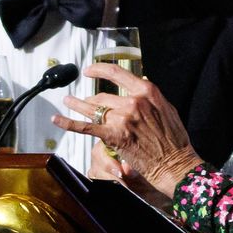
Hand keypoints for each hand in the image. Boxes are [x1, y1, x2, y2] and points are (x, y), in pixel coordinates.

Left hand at [52, 63, 203, 191]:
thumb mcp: (167, 108)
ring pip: (93, 109)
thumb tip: (140, 80)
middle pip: (103, 96)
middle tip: (81, 100)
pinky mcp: (114, 136)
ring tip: (67, 101)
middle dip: (90, 100)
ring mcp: (122, 119)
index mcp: (146, 91)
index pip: (117, 73)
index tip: (89, 70)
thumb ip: (150, 96)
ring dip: (77, 105)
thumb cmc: (174, 139)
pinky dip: (68, 123)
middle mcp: (133, 101)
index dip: (99, 69)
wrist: (175, 163)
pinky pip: (86, 128)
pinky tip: (57, 119)